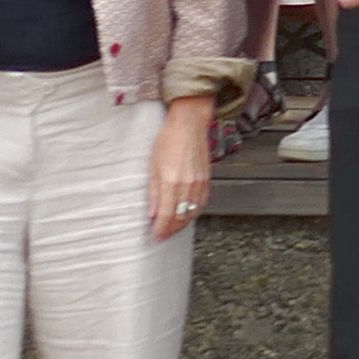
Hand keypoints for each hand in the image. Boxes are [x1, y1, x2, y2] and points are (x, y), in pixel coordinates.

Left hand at [148, 102, 215, 242]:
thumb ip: (153, 191)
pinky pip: (202, 204)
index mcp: (171, 181)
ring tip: (173, 228)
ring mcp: (199, 183)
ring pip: (192, 213)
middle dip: (171, 230)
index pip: (166, 214)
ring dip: (182, 224)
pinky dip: (194, 213)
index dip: (161, 228)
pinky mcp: (206, 180)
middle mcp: (187, 185)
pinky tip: (188, 214)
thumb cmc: (169, 138)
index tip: (156, 235)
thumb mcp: (153, 165)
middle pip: (180, 217)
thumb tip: (152, 211)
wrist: (189, 123)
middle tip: (163, 235)